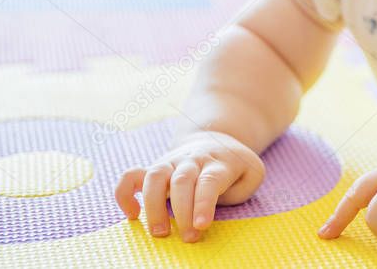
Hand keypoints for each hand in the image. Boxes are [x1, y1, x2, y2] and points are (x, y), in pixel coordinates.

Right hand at [115, 130, 264, 241]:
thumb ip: (243, 188)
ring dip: (153, 205)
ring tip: (159, 232)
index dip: (203, 203)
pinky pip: (131, 176)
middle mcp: (191, 160)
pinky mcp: (154, 168)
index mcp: (217, 163)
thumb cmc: (233, 165)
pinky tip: (132, 215)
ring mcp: (170, 163)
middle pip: (181, 181)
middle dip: (182, 211)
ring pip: (154, 176)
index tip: (200, 225)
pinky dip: (125, 194)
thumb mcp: (252, 172)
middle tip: (188, 238)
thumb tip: (219, 203)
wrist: (212, 139)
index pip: (209, 181)